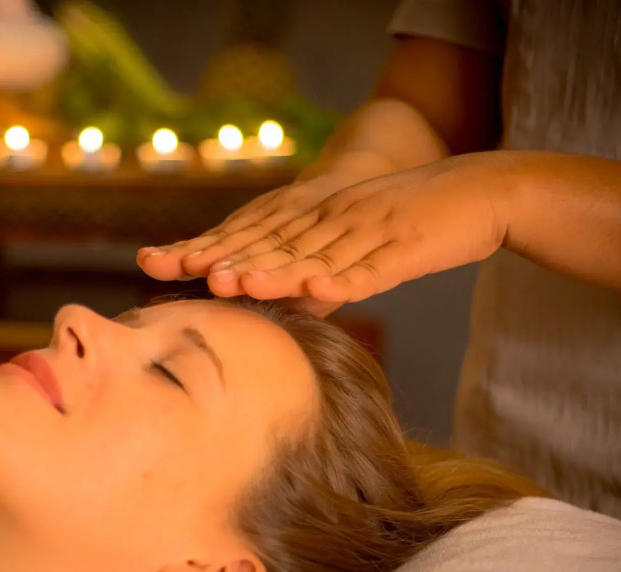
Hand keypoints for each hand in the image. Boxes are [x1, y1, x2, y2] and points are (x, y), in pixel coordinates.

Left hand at [140, 153, 507, 305]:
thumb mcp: (358, 251)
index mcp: (318, 220)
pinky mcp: (403, 248)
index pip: (256, 239)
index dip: (212, 251)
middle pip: (273, 245)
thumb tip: (292, 308)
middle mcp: (334, 222)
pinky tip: (317, 290)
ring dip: (274, 272)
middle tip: (179, 271)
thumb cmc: (412, 227)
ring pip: (314, 257)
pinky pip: (370, 269)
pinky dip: (344, 280)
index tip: (164, 262)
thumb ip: (322, 278)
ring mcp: (367, 233)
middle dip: (226, 259)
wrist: (479, 191)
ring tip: (234, 285)